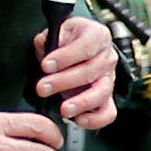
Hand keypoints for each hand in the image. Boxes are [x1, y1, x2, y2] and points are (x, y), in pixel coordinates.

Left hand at [33, 15, 119, 133]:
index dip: (65, 57)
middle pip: (90, 71)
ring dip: (81, 102)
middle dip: (63, 82)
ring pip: (101, 93)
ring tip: (64, 109)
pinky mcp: (107, 98)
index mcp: (97, 36)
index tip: (45, 65)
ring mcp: (109, 79)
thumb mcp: (58, 31)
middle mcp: (107, 57)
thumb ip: (49, 39)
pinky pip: (108, 112)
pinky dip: (96, 119)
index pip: (84, 47)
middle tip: (41, 88)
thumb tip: (45, 50)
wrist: (78, 46)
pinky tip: (78, 120)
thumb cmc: (67, 39)